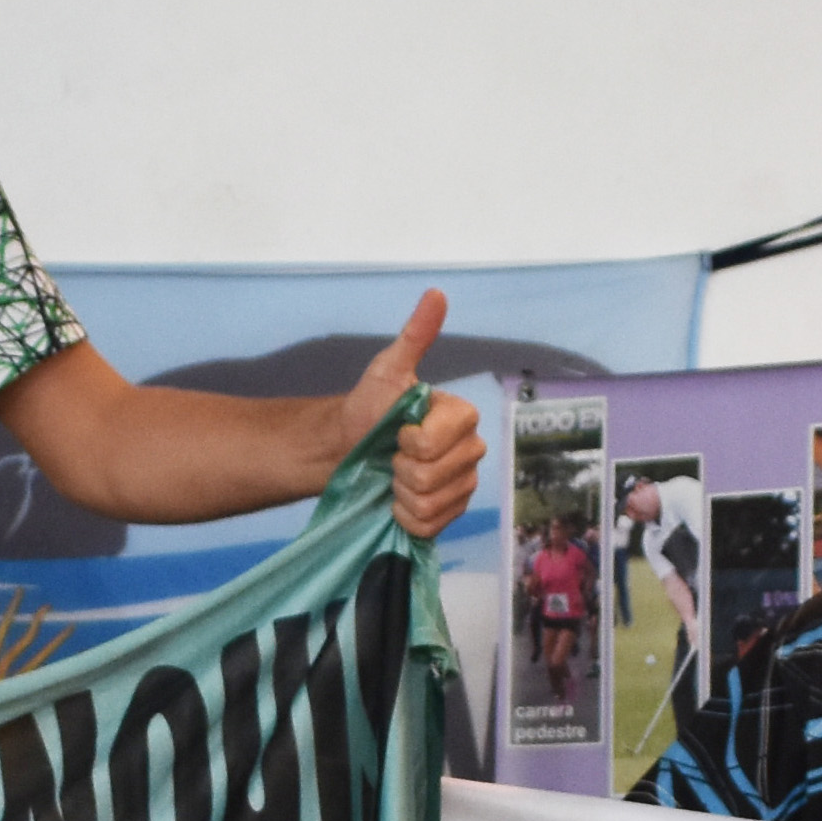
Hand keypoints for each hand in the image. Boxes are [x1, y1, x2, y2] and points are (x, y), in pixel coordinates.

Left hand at [335, 290, 483, 540]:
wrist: (349, 451)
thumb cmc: (368, 408)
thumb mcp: (388, 370)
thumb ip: (415, 335)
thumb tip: (436, 293)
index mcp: (463, 416)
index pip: (432, 443)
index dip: (407, 441)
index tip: (398, 430)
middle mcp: (472, 451)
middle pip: (430, 478)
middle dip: (402, 469)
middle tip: (394, 455)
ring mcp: (463, 485)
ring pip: (429, 504)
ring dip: (401, 493)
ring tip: (395, 477)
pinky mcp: (450, 515)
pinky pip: (428, 527)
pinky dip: (405, 517)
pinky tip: (398, 501)